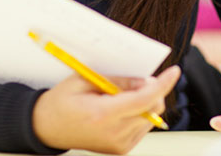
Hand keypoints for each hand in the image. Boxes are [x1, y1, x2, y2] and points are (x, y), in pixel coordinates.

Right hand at [33, 65, 180, 153]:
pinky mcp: (121, 149)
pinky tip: (122, 106)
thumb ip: (118, 80)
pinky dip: (140, 112)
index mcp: (102, 115)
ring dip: (146, 101)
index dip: (162, 84)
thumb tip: (145, 80)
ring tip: (121, 94)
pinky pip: (143, 126)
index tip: (174, 71)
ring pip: (151, 117)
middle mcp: (114, 134)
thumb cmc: (62, 101)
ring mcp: (119, 145)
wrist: (47, 127)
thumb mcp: (85, 79)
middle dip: (152, 90)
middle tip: (136, 79)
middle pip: (152, 109)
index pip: (143, 100)